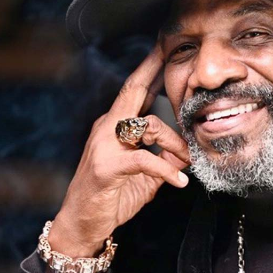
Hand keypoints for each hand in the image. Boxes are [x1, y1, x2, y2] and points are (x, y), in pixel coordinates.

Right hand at [47, 44, 189, 259]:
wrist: (82, 224)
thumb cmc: (111, 196)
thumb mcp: (146, 175)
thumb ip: (165, 158)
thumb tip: (189, 148)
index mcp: (115, 127)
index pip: (133, 92)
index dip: (148, 69)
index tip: (163, 48)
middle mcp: (107, 129)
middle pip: (132, 92)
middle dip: (153, 70)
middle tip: (170, 53)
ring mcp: (104, 145)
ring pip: (147, 126)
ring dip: (175, 141)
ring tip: (188, 159)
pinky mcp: (106, 166)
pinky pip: (145, 159)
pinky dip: (167, 169)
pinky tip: (180, 181)